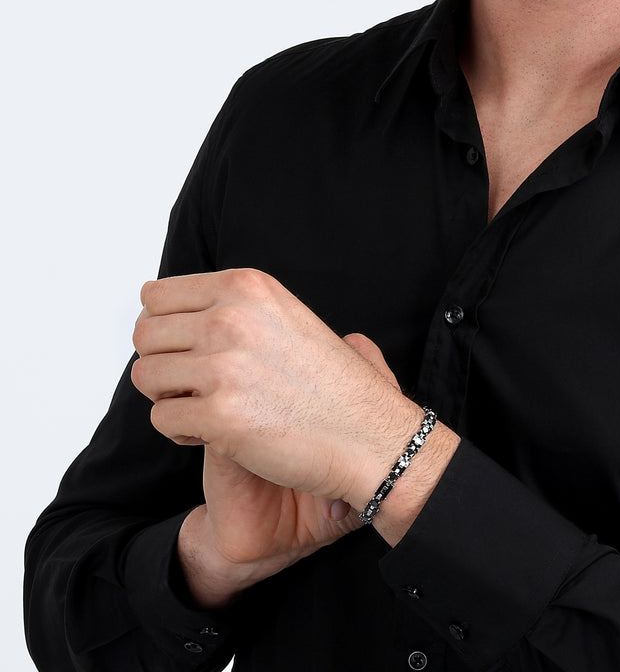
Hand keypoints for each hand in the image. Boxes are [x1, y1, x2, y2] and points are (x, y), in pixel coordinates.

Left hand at [131, 270, 458, 603]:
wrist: (370, 435)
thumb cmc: (335, 384)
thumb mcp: (288, 316)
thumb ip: (236, 307)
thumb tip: (176, 309)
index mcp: (247, 288)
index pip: (156, 296)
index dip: (164, 327)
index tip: (183, 347)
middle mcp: (231, 318)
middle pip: (144, 335)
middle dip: (163, 362)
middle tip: (194, 383)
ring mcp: (223, 367)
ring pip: (147, 378)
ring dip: (169, 397)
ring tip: (206, 407)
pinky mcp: (218, 416)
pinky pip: (162, 419)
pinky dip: (182, 430)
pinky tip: (216, 431)